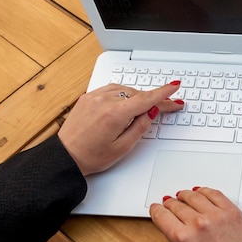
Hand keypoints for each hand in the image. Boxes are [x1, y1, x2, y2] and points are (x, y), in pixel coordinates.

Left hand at [58, 82, 183, 175]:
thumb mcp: (123, 147)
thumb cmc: (91, 156)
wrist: (66, 156)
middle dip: (153, 100)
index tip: (175, 86)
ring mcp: (94, 97)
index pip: (147, 99)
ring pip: (125, 90)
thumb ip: (140, 127)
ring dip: (138, 97)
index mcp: (115, 114)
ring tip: (145, 108)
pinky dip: (123, 94)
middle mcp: (104, 101)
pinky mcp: (88, 97)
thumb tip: (151, 112)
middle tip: (166, 106)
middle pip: (137, 95)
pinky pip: (111, 89)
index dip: (164, 93)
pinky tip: (127, 102)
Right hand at [150, 187, 241, 241]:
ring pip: (193, 195)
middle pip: (176, 205)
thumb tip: (176, 223)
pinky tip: (201, 192)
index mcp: (182, 238)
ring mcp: (215, 215)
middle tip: (170, 202)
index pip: (161, 216)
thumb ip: (181, 238)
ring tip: (184, 195)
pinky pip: (214, 193)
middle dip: (171, 203)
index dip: (157, 210)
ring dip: (185, 195)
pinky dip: (205, 191)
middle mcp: (197, 224)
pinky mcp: (231, 210)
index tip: (157, 208)